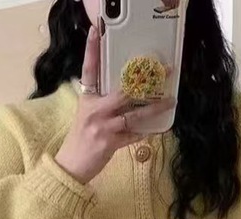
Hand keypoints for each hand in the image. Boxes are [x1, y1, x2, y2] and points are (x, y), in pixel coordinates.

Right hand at [55, 27, 175, 184]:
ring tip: (169, 102)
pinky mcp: (110, 143)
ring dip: (154, 108)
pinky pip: (133, 135)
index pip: (88, 70)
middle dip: (144, 82)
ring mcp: (103, 127)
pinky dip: (146, 132)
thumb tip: (125, 92)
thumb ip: (101, 102)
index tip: (96, 31)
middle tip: (164, 71)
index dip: (91, 50)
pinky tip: (158, 128)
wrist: (71, 166)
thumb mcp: (86, 114)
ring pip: (134, 114)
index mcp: (87, 99)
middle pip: (122, 91)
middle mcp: (94, 110)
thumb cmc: (80, 139)